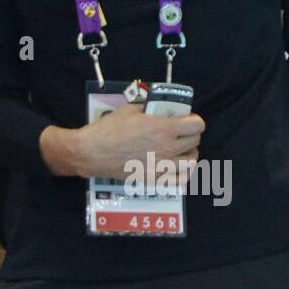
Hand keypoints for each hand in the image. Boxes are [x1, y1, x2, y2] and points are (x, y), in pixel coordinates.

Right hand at [75, 103, 205, 179]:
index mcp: (165, 129)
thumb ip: (150, 108)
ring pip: (192, 162)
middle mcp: (168, 149)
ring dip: (190, 154)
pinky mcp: (154, 180)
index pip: (197, 125)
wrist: (92, 153)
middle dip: (190, 135)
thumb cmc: (109, 129)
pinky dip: (183, 174)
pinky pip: (181, 181)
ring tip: (181, 151)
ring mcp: (162, 167)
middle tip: (181, 133)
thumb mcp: (130, 109)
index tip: (186, 120)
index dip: (194, 120)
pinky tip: (177, 168)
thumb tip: (159, 108)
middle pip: (195, 142)